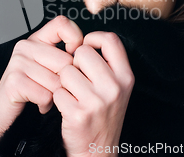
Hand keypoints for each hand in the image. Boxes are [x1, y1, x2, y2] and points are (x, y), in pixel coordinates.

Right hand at [0, 15, 82, 156]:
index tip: (73, 55)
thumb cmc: (31, 89)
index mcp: (36, 39)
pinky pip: (46, 94)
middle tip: (53, 88)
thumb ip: (64, 54)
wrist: (3, 111)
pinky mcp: (14, 82)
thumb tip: (87, 52)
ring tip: (45, 96)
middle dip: (65, 81)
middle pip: (65, 61)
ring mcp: (18, 63)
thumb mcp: (49, 67)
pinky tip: (38, 103)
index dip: (75, 39)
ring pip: (57, 81)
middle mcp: (25, 47)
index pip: (62, 24)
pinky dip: (46, 104)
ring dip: (55, 95)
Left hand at [53, 31, 133, 156]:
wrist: (98, 150)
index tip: (86, 46)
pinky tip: (69, 107)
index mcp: (125, 77)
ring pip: (66, 71)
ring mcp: (97, 101)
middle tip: (78, 78)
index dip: (94, 38)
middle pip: (83, 52)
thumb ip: (107, 64)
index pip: (111, 40)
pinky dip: (59, 98)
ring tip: (74, 95)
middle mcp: (114, 87)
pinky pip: (57, 91)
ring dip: (65, 82)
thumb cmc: (104, 116)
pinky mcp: (78, 113)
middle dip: (75, 63)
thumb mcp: (116, 87)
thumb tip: (85, 41)